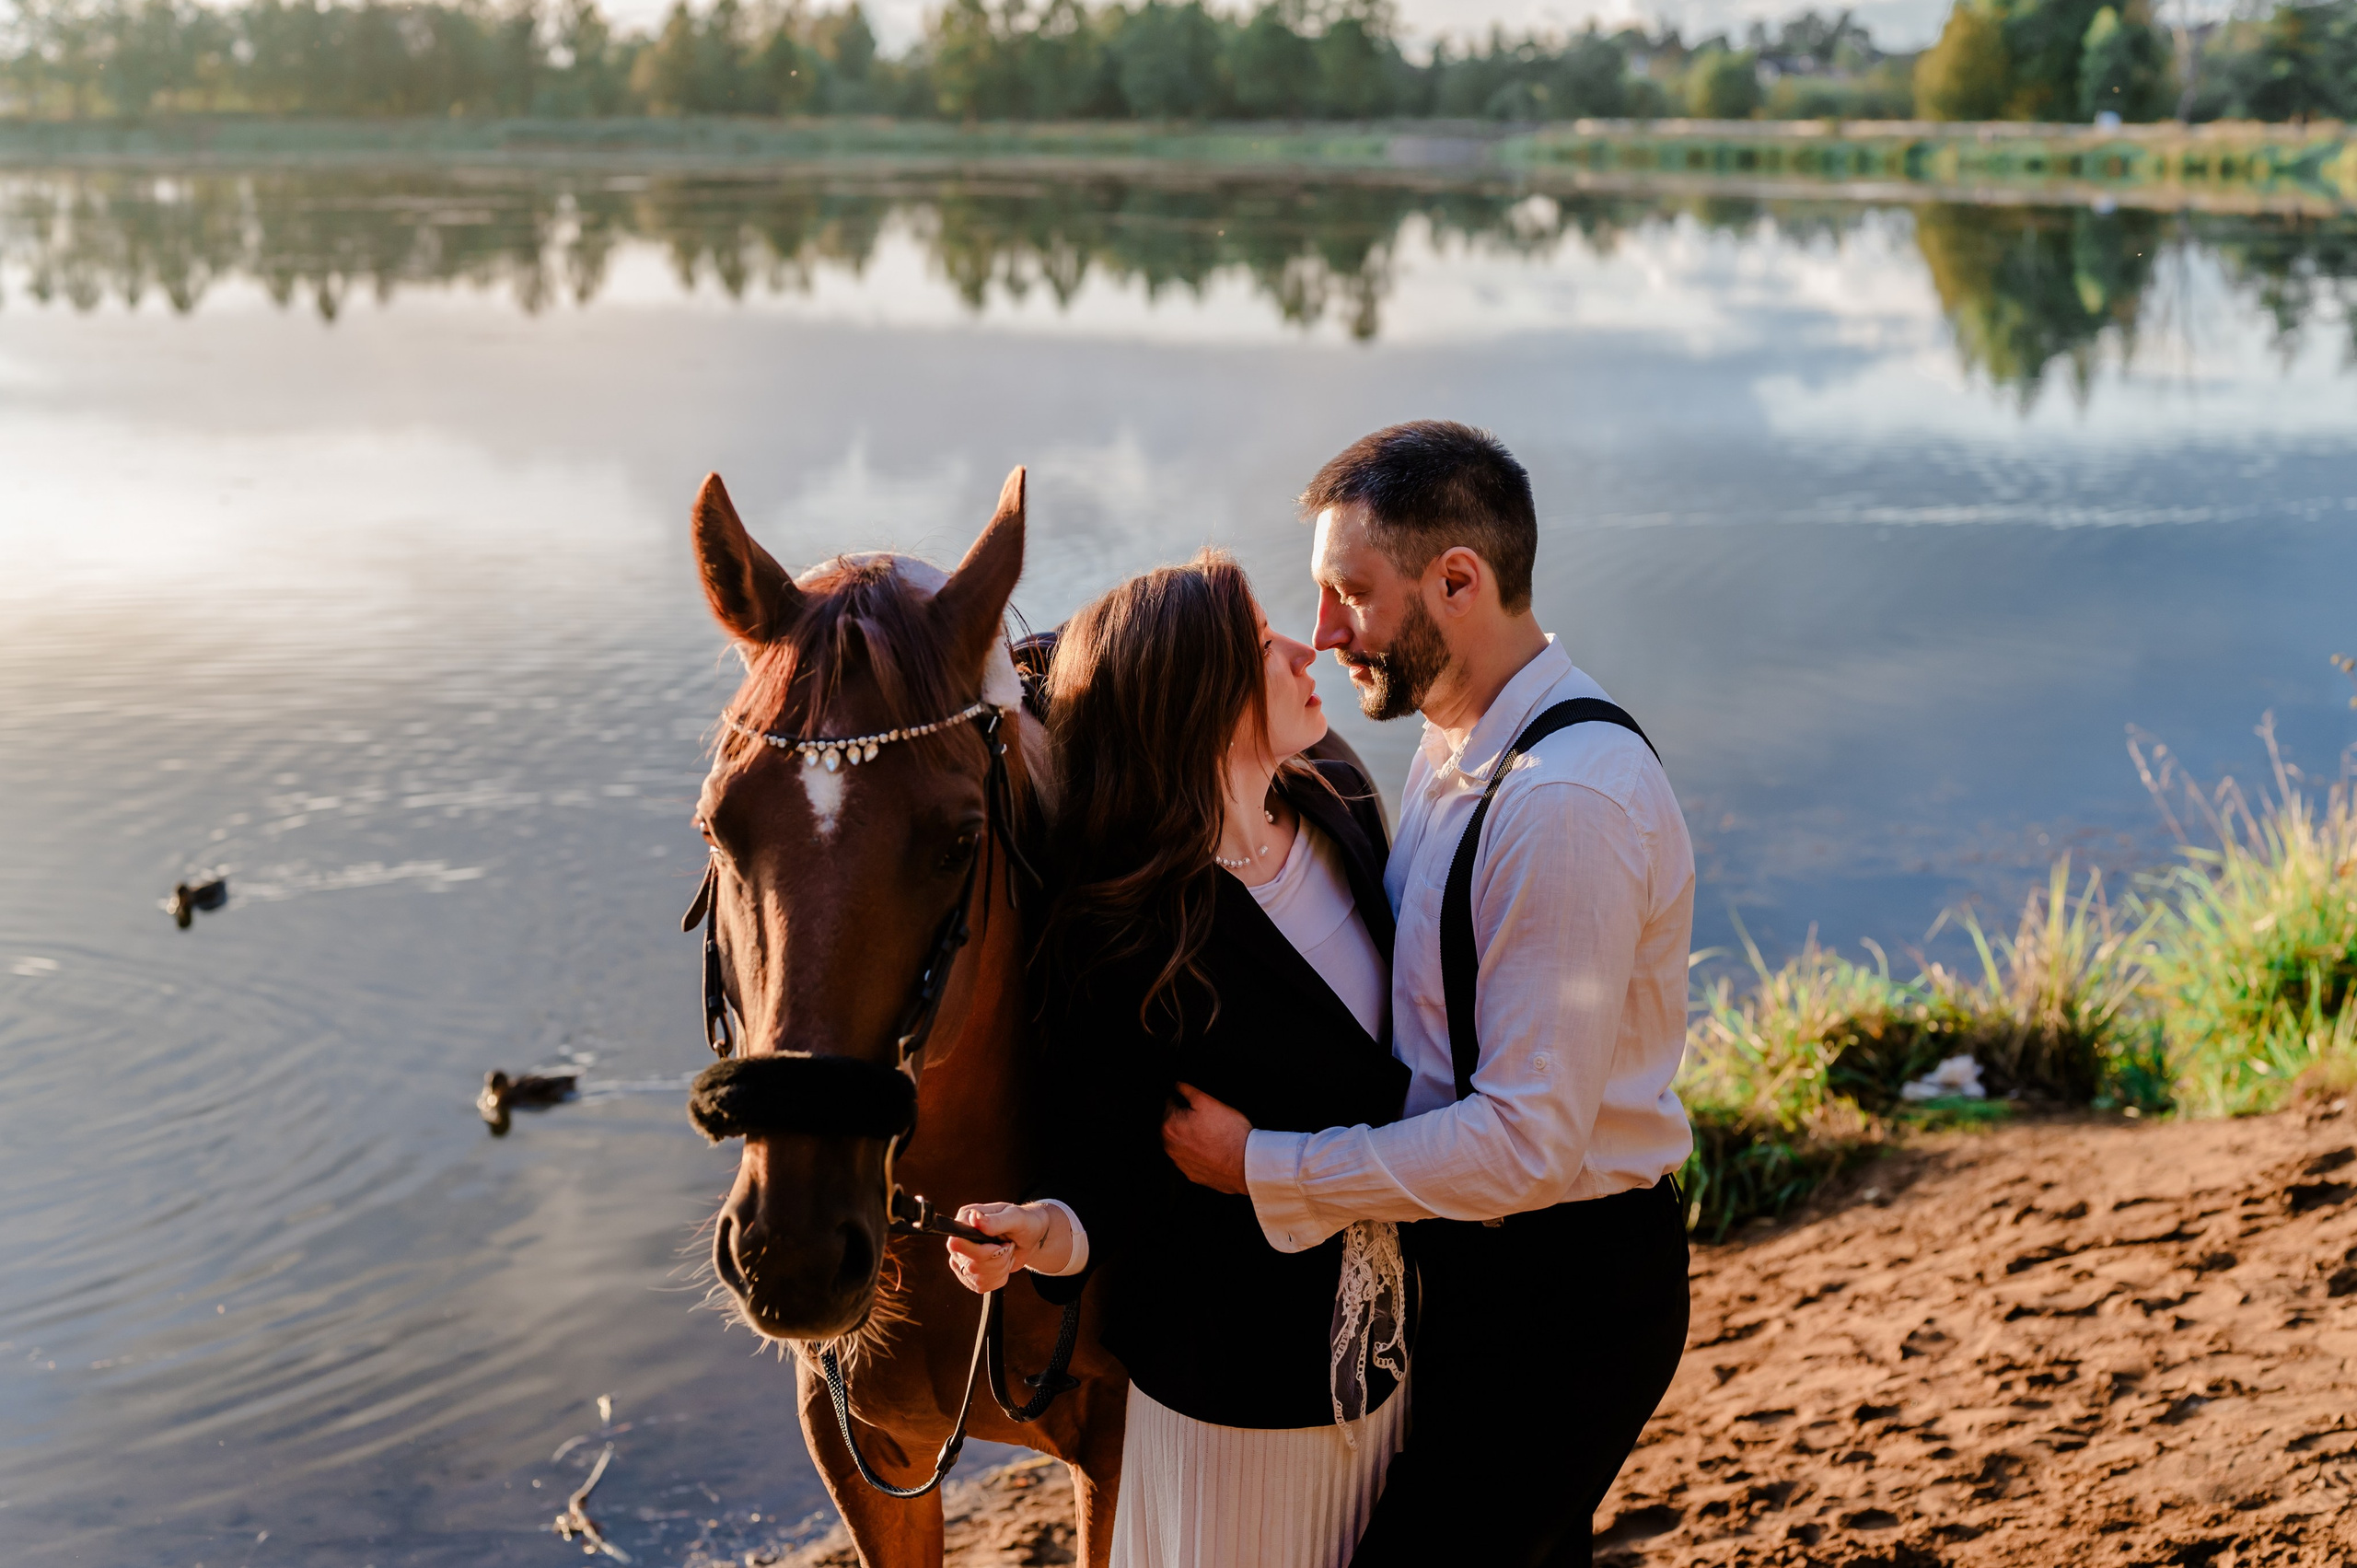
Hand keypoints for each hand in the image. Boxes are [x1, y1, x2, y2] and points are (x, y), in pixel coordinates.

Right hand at [944, 1202, 1063, 1293]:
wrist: (1030, 1237)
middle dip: (998, 1260)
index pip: (957, 1243)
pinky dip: (999, 1278)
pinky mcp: (970, 1274)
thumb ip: (995, 1220)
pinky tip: (1004, 1264)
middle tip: (1008, 1246)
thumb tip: (974, 1218)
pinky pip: (981, 1286)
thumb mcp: (1015, 1218)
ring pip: (977, 1278)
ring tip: (1007, 1253)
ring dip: (1001, 1268)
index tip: (1000, 1246)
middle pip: (971, 1265)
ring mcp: (962, 1258)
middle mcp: (960, 1239)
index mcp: (965, 1219)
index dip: (981, 1251)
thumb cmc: (1024, 1222)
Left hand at [1162, 1083, 1251, 1194]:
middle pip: (1172, 1124)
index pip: (1170, 1104)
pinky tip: (1211, 1149)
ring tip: (1211, 1134)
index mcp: (1169, 1126)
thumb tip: (1177, 1085)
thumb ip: (1187, 1091)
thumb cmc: (1228, 1132)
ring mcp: (1180, 1163)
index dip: (1185, 1100)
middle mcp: (1169, 1146)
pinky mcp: (1191, 1174)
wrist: (1246, 1163)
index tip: (1198, 1104)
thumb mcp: (1208, 1101)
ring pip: (1180, 1142)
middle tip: (1207, 1119)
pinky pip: (1190, 1159)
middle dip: (1184, 1119)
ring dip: (1189, 1136)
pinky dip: (1196, 1153)